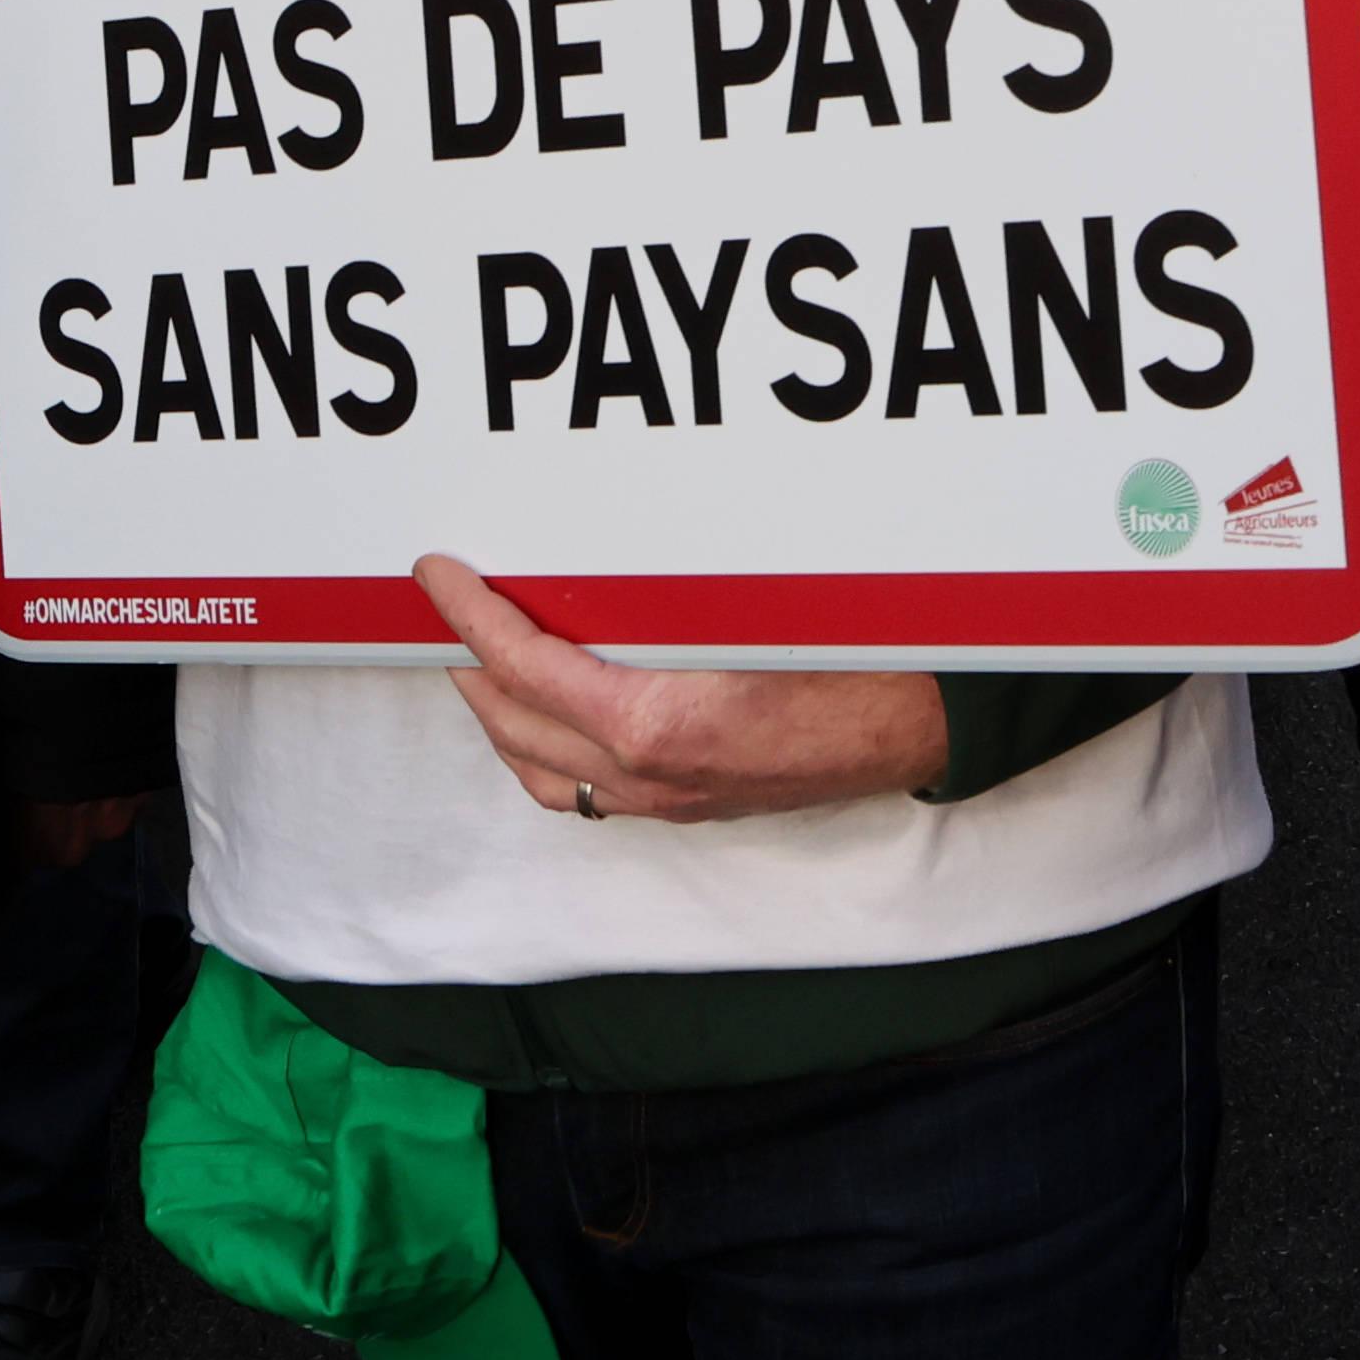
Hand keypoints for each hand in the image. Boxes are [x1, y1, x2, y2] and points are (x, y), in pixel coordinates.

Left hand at [417, 554, 947, 821]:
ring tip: (481, 666)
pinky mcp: (691, 806)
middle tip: (445, 615)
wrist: (922, 721)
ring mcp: (668, 800)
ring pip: (542, 775)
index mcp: (652, 722)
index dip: (468, 616)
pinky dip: (547, 752)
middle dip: (466, 669)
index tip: (437, 578)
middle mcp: (649, 775)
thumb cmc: (850, 655)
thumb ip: (653, 595)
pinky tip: (552, 713)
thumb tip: (580, 553)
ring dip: (500, 719)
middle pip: (514, 728)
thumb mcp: (743, 604)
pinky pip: (588, 792)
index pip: (521, 664)